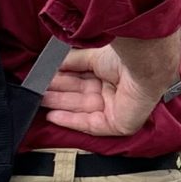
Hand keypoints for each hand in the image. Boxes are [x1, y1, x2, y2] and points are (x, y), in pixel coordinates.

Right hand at [39, 45, 166, 137]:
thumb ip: (73, 62)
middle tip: (37, 91)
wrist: (144, 67)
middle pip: (80, 96)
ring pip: (82, 110)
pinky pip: (90, 125)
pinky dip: (70, 121)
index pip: (82, 80)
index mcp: (111, 74)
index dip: (63, 80)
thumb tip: (54, 63)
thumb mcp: (93, 56)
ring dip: (60, 106)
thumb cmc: (125, 57)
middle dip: (58, 93)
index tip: (43, 79)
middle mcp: (114, 91)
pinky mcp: (118, 124)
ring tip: (39, 100)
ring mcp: (116, 109)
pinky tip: (53, 115)